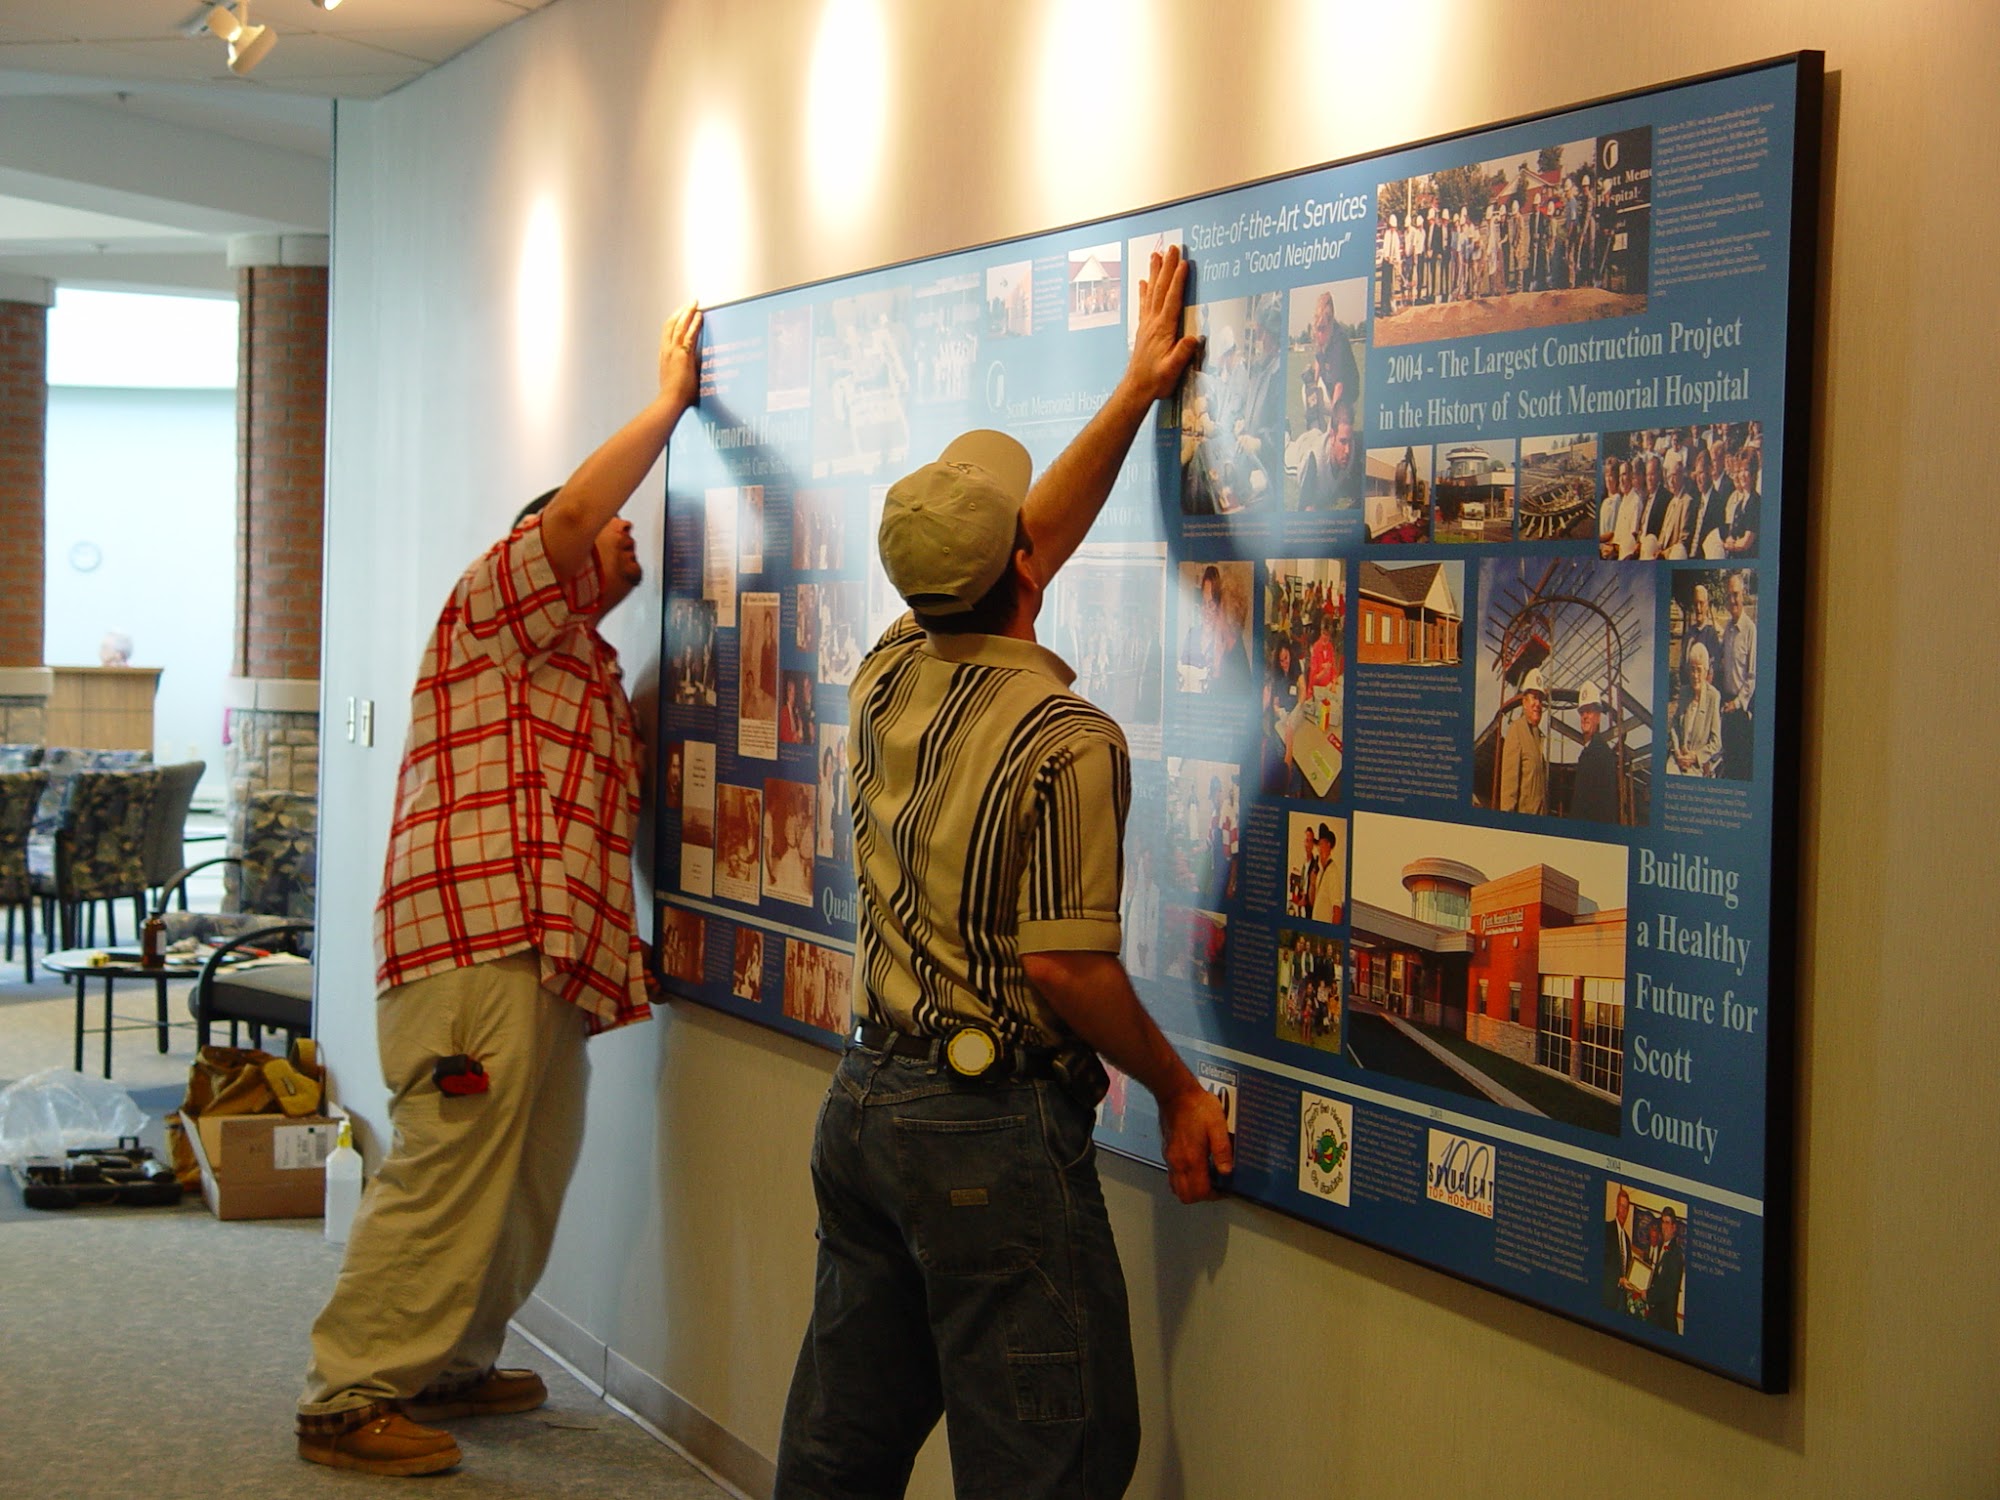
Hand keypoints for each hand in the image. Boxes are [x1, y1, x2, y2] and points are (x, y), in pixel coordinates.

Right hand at [659, 302, 702, 407]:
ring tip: (694, 304)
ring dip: (687, 313)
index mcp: (664, 356)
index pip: (667, 334)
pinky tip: (700, 316)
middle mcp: (666, 351)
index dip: (673, 322)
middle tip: (688, 304)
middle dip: (679, 313)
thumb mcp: (676, 380)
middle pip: (670, 325)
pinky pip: (689, 334)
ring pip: (678, 326)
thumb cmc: (675, 396)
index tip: (679, 315)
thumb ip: (681, 372)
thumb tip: (691, 371)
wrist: (670, 401)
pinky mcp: (683, 354)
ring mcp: (673, 351)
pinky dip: (694, 323)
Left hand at [1125, 245, 1201, 403]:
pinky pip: (1144, 304)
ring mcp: (1147, 324)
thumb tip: (1194, 338)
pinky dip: (1144, 291)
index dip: (1178, 280)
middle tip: (1171, 248)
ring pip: (1152, 292)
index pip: (1172, 299)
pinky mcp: (1143, 329)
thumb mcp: (1173, 370)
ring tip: (1155, 255)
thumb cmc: (1157, 380)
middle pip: (1161, 289)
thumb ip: (1182, 354)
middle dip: (1167, 267)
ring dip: (1155, 272)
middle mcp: (1153, 322)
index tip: (1183, 262)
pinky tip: (1143, 281)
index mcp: (1163, 329)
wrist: (1136, 388)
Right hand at [1158, 1081, 1232, 1203]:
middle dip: (1202, 1196)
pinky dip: (1184, 1179)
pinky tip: (1195, 1166)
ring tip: (1205, 1177)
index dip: (1214, 1195)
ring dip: (1191, 1189)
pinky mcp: (1166, 1151)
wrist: (1175, 1093)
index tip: (1225, 1188)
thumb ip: (1223, 1150)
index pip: (1200, 1192)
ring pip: (1176, 1188)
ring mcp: (1169, 1158)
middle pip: (1185, 1195)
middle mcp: (1178, 1162)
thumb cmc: (1198, 1106)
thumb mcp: (1217, 1125)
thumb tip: (1227, 1171)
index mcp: (1192, 1158)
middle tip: (1215, 1186)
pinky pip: (1172, 1176)